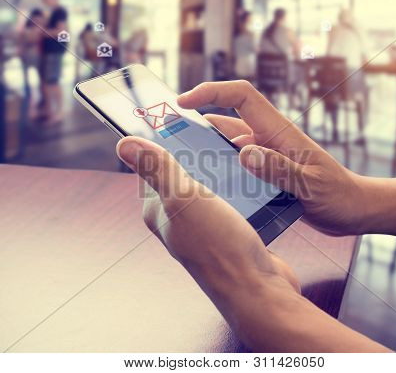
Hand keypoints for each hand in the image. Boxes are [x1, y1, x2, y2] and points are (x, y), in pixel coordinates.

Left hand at [116, 136, 300, 347]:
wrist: (257, 288)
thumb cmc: (218, 246)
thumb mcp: (183, 200)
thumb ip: (157, 170)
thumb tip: (124, 143)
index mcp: (158, 211)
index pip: (152, 168)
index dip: (161, 144)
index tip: (177, 121)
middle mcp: (178, 219)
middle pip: (183, 174)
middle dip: (197, 154)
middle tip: (215, 136)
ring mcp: (203, 225)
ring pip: (209, 184)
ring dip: (221, 170)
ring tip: (235, 154)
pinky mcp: (227, 229)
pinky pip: (230, 197)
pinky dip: (238, 186)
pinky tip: (249, 177)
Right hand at [178, 80, 367, 235]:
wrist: (352, 209)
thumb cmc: (338, 195)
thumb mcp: (312, 185)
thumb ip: (280, 169)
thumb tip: (244, 153)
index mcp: (279, 132)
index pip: (242, 96)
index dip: (212, 91)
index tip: (184, 101)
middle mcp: (268, 139)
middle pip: (227, 120)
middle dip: (198, 124)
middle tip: (170, 139)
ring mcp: (267, 156)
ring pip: (228, 146)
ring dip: (207, 150)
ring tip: (182, 166)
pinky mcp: (267, 173)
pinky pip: (237, 167)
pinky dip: (221, 171)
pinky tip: (209, 188)